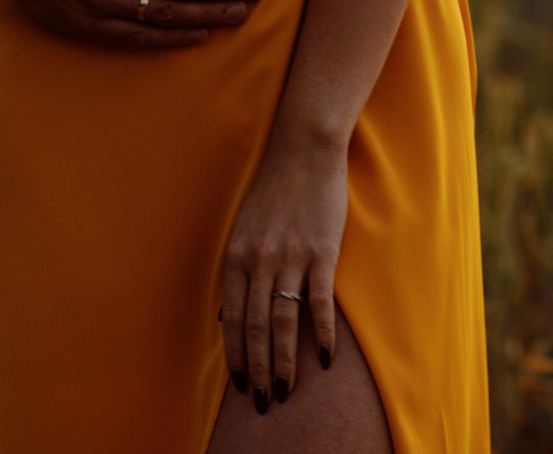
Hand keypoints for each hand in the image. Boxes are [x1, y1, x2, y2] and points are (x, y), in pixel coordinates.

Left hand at [219, 132, 346, 411]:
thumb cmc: (274, 190)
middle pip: (257, 329)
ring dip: (284, 362)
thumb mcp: (243, 230)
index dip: (236, 357)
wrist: (304, 150)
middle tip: (263, 401)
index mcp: (236, 257)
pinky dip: (322, 334)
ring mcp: (291, 258)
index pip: (233, 321)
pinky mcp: (321, 253)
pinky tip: (325, 358)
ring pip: (284, 323)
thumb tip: (227, 316)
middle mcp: (259, 261)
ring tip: (285, 390)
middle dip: (257, 370)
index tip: (240, 384)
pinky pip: (319, 303)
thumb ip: (237, 272)